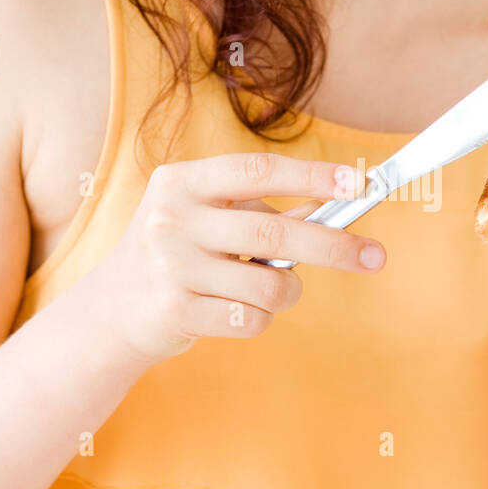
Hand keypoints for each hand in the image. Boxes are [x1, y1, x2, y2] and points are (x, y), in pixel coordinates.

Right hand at [92, 152, 385, 361]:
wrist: (111, 312)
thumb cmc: (179, 256)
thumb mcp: (211, 220)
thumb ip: (266, 210)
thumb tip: (338, 202)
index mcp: (182, 181)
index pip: (258, 169)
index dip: (312, 176)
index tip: (360, 184)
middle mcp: (171, 217)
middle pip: (274, 229)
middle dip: (334, 246)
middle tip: (376, 257)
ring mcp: (168, 265)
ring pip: (269, 282)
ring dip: (286, 292)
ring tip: (267, 291)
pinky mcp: (173, 310)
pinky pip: (250, 318)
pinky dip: (259, 318)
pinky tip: (232, 311)